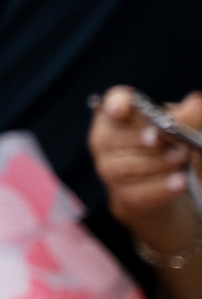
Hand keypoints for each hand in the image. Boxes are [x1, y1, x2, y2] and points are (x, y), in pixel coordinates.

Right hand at [91, 87, 201, 257]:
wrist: (165, 184)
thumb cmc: (169, 147)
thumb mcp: (181, 128)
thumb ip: (187, 117)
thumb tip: (195, 103)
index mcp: (118, 114)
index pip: (112, 103)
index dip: (116, 104)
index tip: (122, 110)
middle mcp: (105, 140)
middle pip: (120, 137)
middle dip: (150, 140)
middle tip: (176, 143)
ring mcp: (108, 169)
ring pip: (128, 167)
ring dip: (159, 164)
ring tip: (183, 160)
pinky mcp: (120, 195)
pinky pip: (138, 192)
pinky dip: (161, 187)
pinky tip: (179, 183)